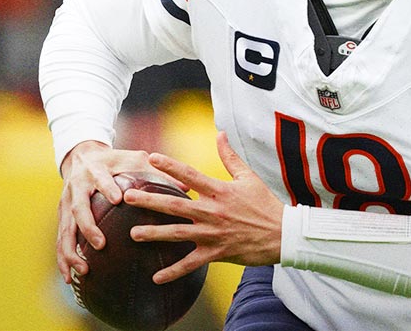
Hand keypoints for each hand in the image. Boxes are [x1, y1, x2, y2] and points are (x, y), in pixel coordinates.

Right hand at [56, 141, 157, 282]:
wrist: (81, 155)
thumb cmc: (116, 160)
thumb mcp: (135, 159)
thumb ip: (158, 172)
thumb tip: (188, 189)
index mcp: (95, 171)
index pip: (100, 178)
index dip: (107, 187)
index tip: (118, 199)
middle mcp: (77, 188)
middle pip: (78, 208)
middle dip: (88, 226)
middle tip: (101, 244)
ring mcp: (66, 204)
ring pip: (65, 229)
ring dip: (71, 251)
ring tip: (84, 270)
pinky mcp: (62, 217)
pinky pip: (61, 240)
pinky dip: (63, 259)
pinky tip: (69, 278)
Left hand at [124, 131, 285, 283]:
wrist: (282, 234)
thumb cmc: (264, 204)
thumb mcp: (248, 177)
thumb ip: (229, 157)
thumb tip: (220, 133)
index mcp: (219, 190)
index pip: (190, 174)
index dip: (170, 165)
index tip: (150, 158)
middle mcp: (212, 211)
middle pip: (175, 204)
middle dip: (150, 200)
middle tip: (128, 197)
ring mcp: (213, 233)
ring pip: (177, 233)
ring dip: (154, 233)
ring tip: (132, 233)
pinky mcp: (216, 252)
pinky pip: (191, 264)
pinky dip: (173, 272)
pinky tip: (156, 278)